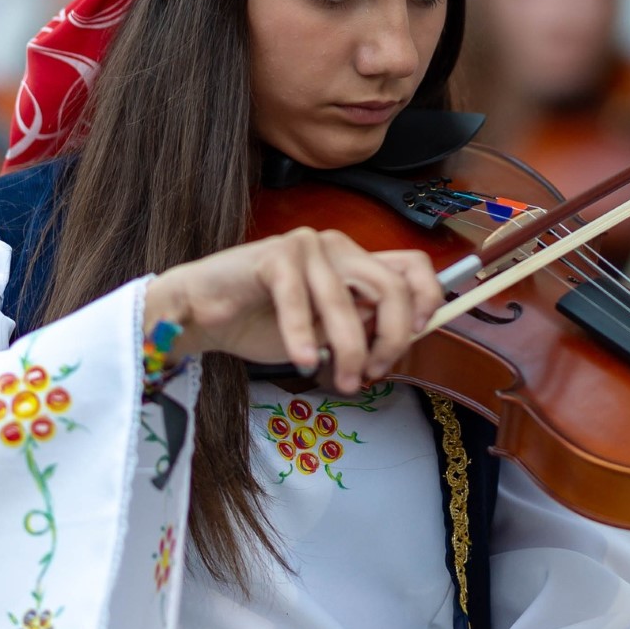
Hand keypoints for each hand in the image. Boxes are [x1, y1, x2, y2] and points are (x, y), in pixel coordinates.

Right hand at [143, 227, 444, 391]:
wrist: (203, 313)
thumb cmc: (264, 322)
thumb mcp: (325, 333)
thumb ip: (360, 328)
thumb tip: (398, 338)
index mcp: (355, 261)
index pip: (412, 266)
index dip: (426, 299)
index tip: (416, 336)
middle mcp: (338, 247)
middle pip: (391, 286)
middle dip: (391, 337)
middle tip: (374, 371)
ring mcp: (307, 246)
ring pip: (347, 302)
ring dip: (349, 350)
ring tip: (341, 381)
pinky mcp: (275, 255)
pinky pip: (300, 301)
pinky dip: (304, 337)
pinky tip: (305, 361)